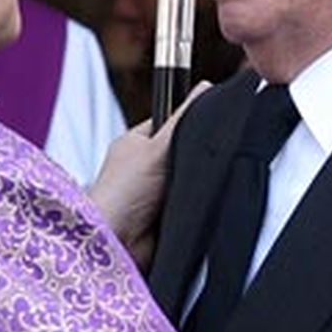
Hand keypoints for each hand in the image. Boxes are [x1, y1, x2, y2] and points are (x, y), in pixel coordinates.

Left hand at [87, 83, 207, 266]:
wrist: (118, 244)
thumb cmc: (123, 193)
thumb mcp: (156, 147)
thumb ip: (184, 118)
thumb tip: (205, 87)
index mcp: (137, 143)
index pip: (171, 121)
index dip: (191, 120)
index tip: (213, 119)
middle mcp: (145, 167)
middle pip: (184, 151)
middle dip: (197, 155)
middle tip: (210, 157)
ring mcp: (156, 193)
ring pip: (191, 178)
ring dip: (197, 184)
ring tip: (202, 185)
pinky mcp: (168, 217)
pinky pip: (192, 203)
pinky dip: (197, 205)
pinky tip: (201, 205)